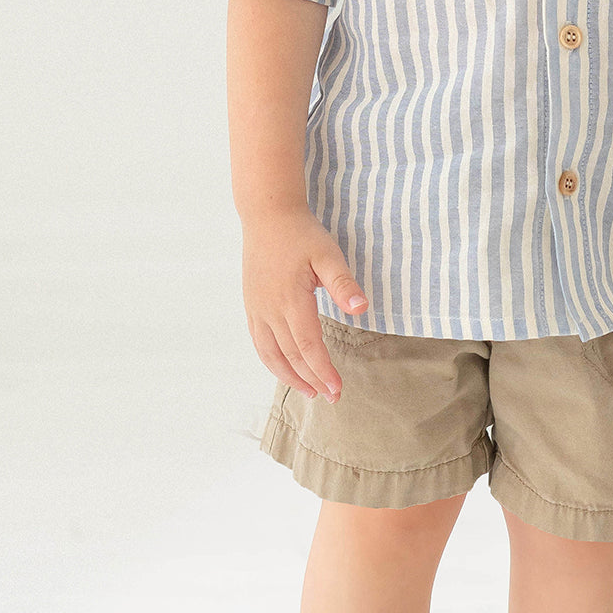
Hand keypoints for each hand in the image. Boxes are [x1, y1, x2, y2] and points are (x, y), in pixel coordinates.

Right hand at [240, 207, 367, 403]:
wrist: (267, 215)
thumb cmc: (301, 233)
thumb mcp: (328, 253)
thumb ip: (343, 283)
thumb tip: (361, 308)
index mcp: (290, 299)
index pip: (308, 346)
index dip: (323, 370)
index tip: (338, 389)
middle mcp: (269, 309)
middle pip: (290, 355)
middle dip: (311, 379)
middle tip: (330, 397)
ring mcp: (256, 308)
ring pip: (270, 354)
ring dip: (289, 376)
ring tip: (309, 391)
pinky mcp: (251, 305)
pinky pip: (259, 342)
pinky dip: (271, 361)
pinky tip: (284, 368)